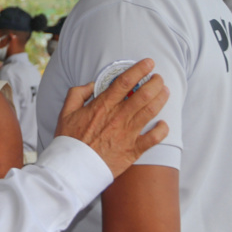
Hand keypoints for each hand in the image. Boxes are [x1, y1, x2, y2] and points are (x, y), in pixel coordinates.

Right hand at [55, 58, 169, 177]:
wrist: (73, 168)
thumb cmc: (69, 140)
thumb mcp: (66, 111)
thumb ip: (78, 93)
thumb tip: (92, 84)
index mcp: (102, 105)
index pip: (125, 82)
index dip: (139, 69)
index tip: (148, 63)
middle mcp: (118, 117)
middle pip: (143, 94)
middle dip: (155, 82)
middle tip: (159, 77)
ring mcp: (127, 134)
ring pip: (151, 111)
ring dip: (161, 99)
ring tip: (165, 91)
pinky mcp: (132, 150)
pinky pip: (153, 139)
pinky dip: (162, 130)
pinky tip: (164, 124)